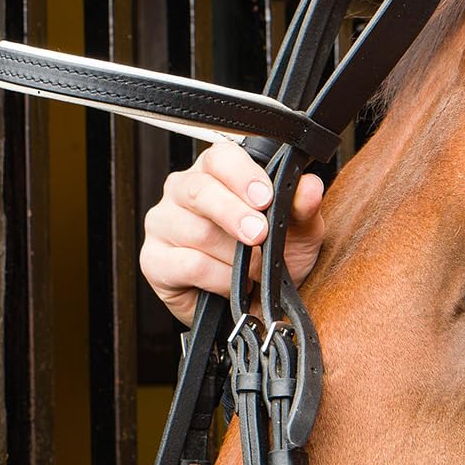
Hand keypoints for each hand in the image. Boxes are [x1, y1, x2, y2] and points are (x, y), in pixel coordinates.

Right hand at [140, 139, 325, 326]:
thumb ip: (302, 207)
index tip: (265, 197)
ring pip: (196, 231)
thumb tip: (310, 186)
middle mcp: (183, 193)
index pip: (219, 157)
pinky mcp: (154, 260)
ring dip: (234, 257)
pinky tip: (232, 285)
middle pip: (199, 190)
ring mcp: (164, 225)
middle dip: (234, 214)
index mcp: (216, 175)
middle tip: (260, 235)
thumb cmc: (271, 260)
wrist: (257, 307)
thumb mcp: (297, 233)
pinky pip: (188, 264)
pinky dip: (219, 278)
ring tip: (254, 270)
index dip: (242, 175)